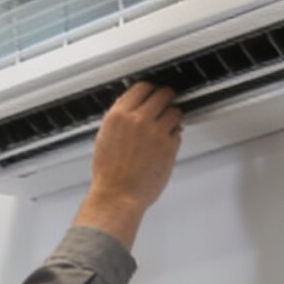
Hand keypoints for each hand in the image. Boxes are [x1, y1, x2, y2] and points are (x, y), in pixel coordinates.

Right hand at [72, 83, 181, 248]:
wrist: (117, 196)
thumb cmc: (109, 173)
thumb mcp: (105, 138)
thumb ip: (119, 119)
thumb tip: (130, 107)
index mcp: (118, 116)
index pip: (141, 88)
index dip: (150, 89)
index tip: (154, 93)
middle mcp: (138, 120)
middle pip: (162, 94)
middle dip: (166, 98)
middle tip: (167, 102)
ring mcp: (156, 132)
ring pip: (175, 111)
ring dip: (173, 116)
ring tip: (169, 123)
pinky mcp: (169, 146)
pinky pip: (178, 132)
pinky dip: (175, 134)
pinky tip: (167, 142)